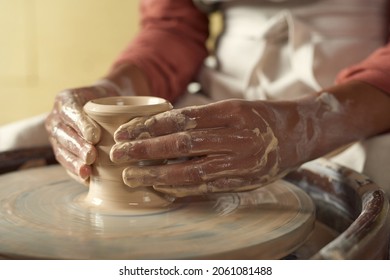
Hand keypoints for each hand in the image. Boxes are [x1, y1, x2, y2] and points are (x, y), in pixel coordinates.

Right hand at [45, 81, 120, 183]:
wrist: (109, 108)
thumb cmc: (112, 102)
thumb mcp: (114, 98)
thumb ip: (115, 108)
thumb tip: (128, 122)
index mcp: (66, 101)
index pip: (70, 111)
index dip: (81, 124)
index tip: (95, 136)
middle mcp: (56, 119)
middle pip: (63, 133)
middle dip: (77, 146)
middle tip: (91, 156)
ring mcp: (57, 137)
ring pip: (61, 151)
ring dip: (74, 162)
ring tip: (86, 171)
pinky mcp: (62, 152)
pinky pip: (66, 164)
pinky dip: (75, 172)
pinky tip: (86, 179)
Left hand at [110, 99, 292, 196]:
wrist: (299, 134)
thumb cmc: (261, 117)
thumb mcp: (233, 106)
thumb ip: (203, 119)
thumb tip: (162, 129)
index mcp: (231, 111)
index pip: (182, 118)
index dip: (150, 126)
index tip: (126, 131)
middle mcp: (236, 136)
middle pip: (181, 144)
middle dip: (145, 149)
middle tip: (117, 153)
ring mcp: (241, 161)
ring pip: (190, 169)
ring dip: (157, 174)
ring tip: (131, 176)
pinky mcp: (245, 180)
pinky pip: (207, 186)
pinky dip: (181, 187)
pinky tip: (161, 188)